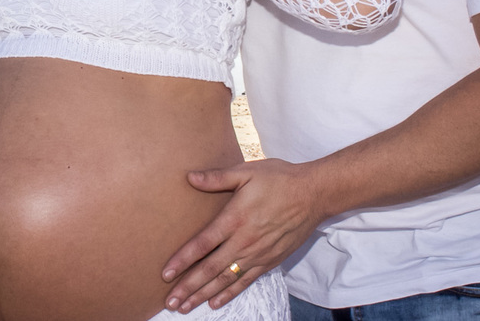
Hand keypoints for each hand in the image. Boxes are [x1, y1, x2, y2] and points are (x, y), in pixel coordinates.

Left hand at [161, 158, 323, 312]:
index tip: (166, 273)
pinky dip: (229, 293)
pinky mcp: (269, 261)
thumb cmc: (279, 179)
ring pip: (225, 280)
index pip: (203, 244)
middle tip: (170, 301)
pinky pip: (245, 282)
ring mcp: (257, 254)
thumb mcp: (247, 171)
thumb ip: (217, 178)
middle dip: (188, 287)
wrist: (313, 194)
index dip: (183, 260)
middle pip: (210, 269)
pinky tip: (214, 302)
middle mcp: (244, 241)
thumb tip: (190, 177)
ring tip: (185, 306)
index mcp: (235, 218)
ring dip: (203, 294)